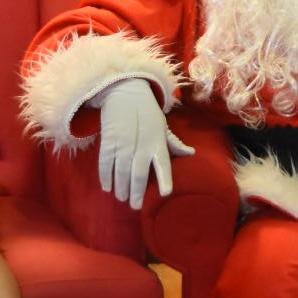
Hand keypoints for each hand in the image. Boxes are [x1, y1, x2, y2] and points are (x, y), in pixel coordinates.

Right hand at [98, 78, 194, 209]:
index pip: (163, 164)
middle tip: (135, 205)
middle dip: (136, 192)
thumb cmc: (147, 113)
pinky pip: (105, 162)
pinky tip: (107, 187)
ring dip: (121, 187)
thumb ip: (174, 143)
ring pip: (121, 171)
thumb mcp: (163, 126)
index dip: (165, 178)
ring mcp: (124, 142)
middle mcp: (141, 144)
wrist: (126, 92)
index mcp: (157, 142)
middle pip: (139, 174)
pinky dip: (105, 176)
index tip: (166, 193)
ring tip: (122, 197)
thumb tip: (192, 153)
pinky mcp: (109, 140)